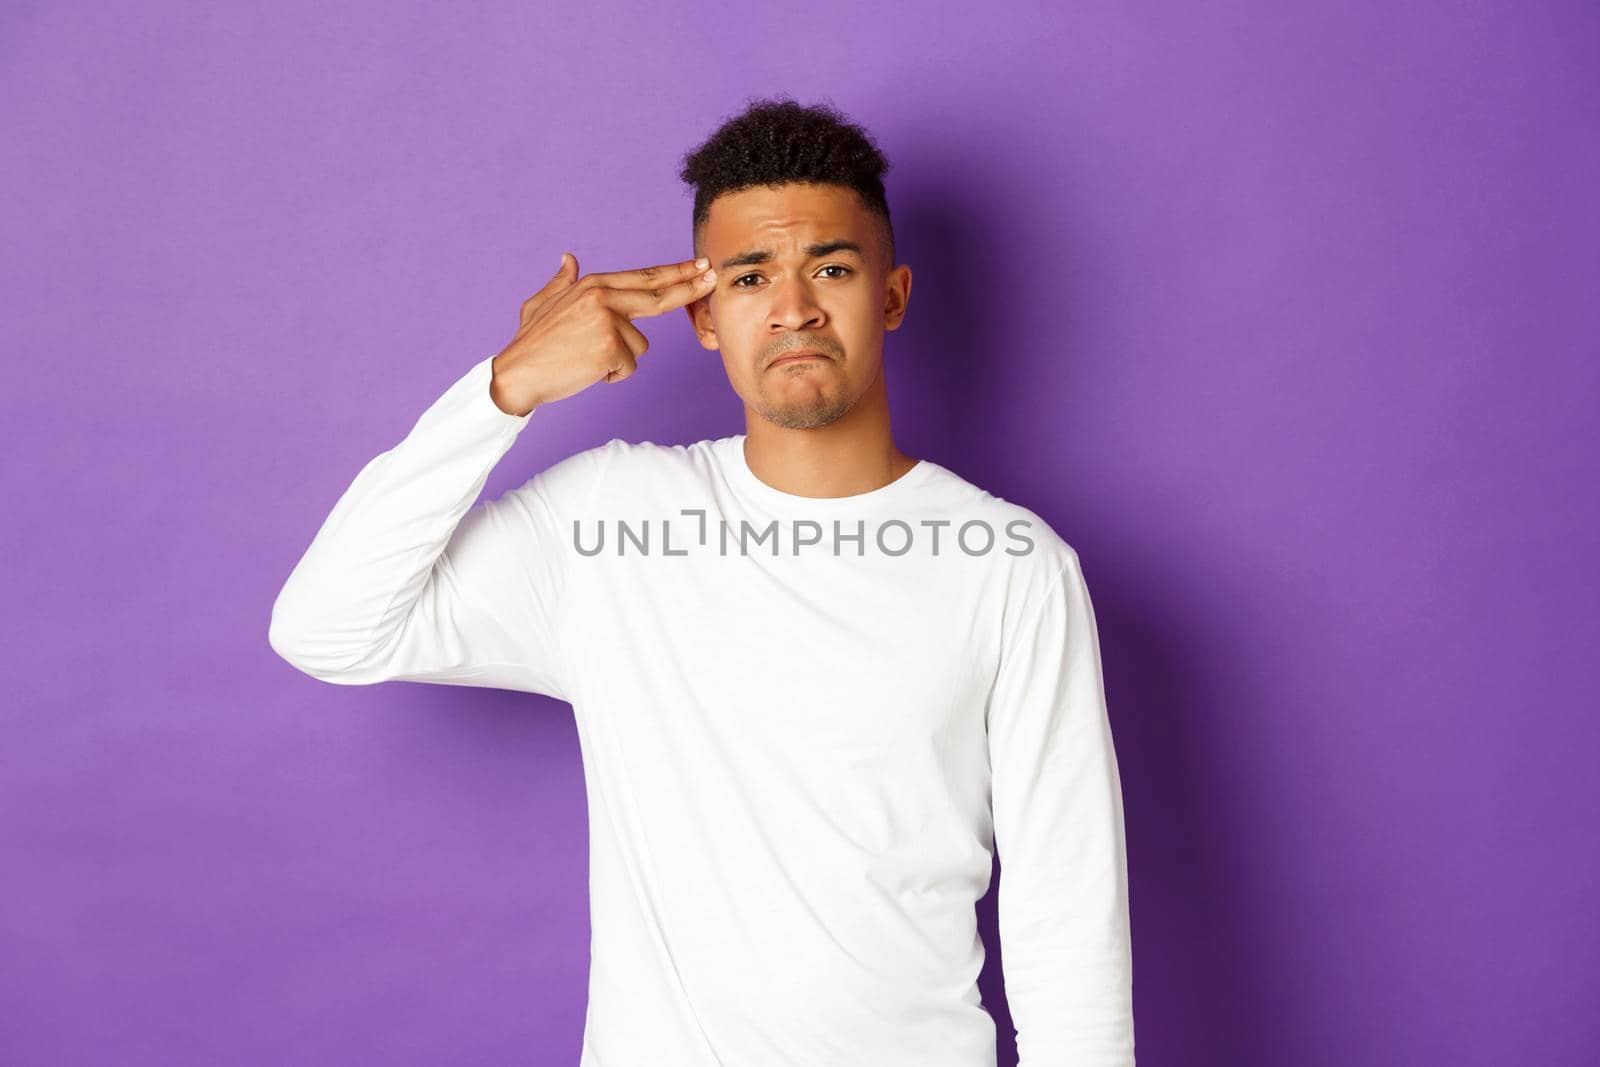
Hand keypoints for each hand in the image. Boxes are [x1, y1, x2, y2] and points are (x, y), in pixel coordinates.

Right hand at [489, 252, 717, 414]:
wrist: (516, 373)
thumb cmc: (530, 342)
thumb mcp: (543, 303)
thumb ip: (562, 281)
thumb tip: (569, 258)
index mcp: (593, 285)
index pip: (644, 277)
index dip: (674, 271)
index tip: (698, 264)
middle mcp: (603, 297)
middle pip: (659, 295)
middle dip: (690, 286)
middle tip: (714, 276)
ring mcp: (609, 321)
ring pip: (639, 347)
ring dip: (618, 359)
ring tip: (585, 358)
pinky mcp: (611, 347)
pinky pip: (627, 367)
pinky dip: (610, 375)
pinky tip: (585, 370)